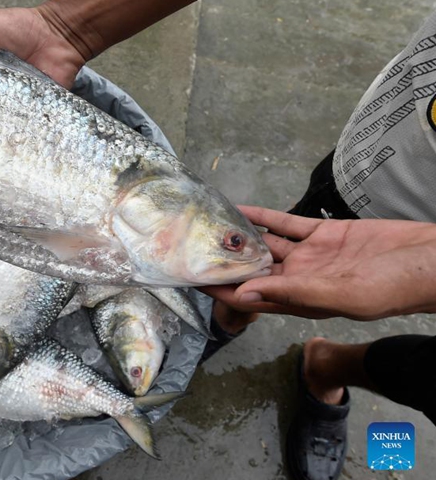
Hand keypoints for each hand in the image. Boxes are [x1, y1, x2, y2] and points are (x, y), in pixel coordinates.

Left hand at [201, 206, 435, 319]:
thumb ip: (291, 292)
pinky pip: (285, 223)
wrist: (428, 260)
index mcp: (301, 300)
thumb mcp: (338, 293)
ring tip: (209, 226)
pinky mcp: (323, 233)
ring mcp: (311, 255)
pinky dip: (263, 216)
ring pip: (266, 245)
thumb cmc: (391, 287)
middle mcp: (300, 279)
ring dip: (240, 237)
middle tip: (191, 248)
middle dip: (224, 262)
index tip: (193, 281)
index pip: (251, 296)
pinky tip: (240, 208)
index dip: (222, 290)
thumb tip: (245, 293)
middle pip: (252, 271)